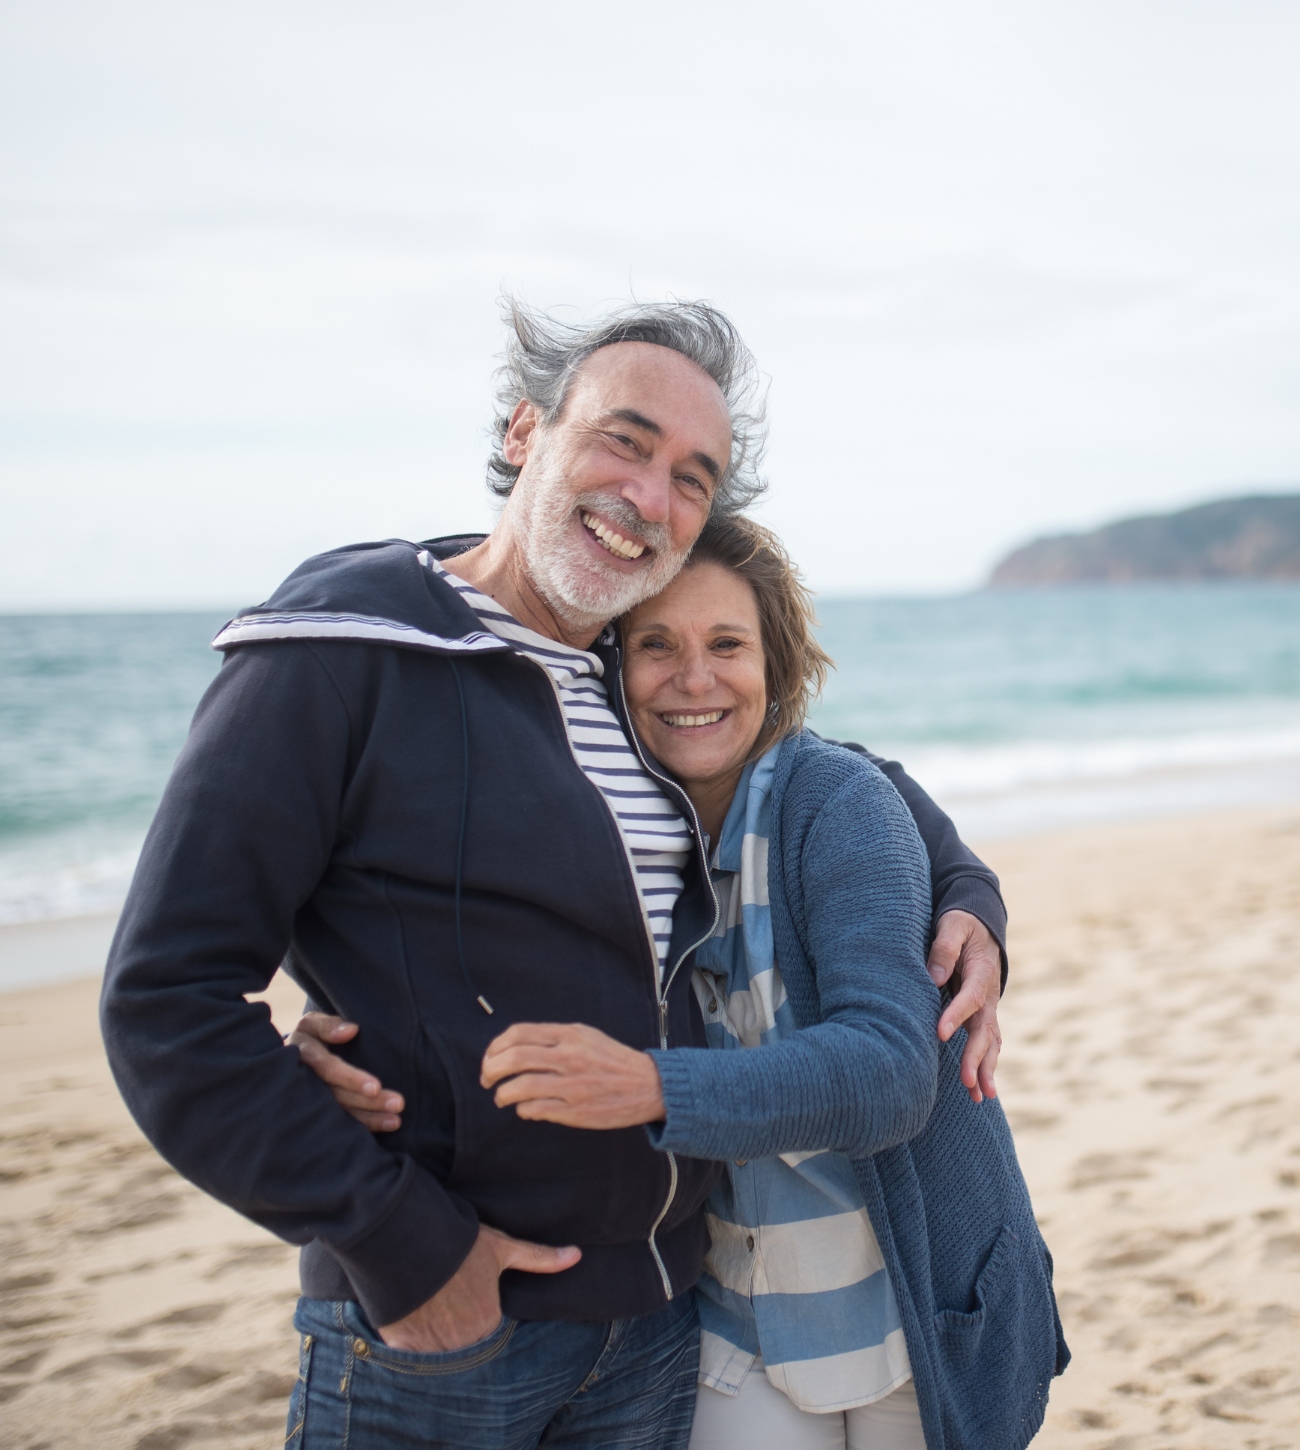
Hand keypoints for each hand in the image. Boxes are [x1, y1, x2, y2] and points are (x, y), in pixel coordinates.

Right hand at [287, 1012, 405, 1131]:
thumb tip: (351, 1030)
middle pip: (338, 1096)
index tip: (376, 1086)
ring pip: (342, 1114)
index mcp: (303, 1057)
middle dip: (368, 1102)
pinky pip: (343, 1124)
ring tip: (396, 1121)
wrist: (297, 1055)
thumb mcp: (313, 1024)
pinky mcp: (322, 1113)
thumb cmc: (311, 1035)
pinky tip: (387, 1125)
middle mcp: (306, 1083)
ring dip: (371, 1118)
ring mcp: (313, 1102)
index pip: (328, 1069)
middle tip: (398, 1104)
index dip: (351, 1078)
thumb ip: (328, 1025)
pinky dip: (366, 1125)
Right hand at [379, 1224, 580, 1350]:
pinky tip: (410, 1322)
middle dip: (458, 1331)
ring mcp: (431, 1348)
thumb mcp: (502, 1247)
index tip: (467, 1299)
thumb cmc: (460, 1243)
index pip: (488, 1332)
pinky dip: (410, 1346)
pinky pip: (410, 1358)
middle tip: (446, 1304)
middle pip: (464, 1346)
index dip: (478, 1315)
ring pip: (437, 1354)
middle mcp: (463, 1342)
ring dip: (435, 1341)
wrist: (409, 1239)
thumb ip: (538, 1258)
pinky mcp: (403, 1346)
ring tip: (428, 1311)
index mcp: (488, 1322)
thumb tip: (576, 1255)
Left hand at [480, 1023, 665, 1128]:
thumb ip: (553, 1038)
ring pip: (520, 1087)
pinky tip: (525, 1108)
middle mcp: (569, 1057)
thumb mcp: (585, 1036)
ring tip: (501, 1097)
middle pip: (514, 1059)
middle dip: (491, 1069)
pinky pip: (535, 1109)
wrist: (648, 1085)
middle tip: (486, 1078)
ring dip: (502, 1093)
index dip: (496, 1046)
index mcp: (569, 1035)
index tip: (491, 1057)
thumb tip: (516, 1048)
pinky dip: (522, 1109)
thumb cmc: (613, 1060)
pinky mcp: (575, 1111)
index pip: (518, 1034)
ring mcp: (571, 1085)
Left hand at [926, 910, 1002, 1104]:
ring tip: (981, 1097)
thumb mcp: (953, 925)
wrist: (982, 927)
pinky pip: (987, 1043)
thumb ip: (943, 948)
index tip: (939, 1033)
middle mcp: (988, 995)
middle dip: (976, 1056)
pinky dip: (985, 1066)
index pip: (968, 997)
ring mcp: (988, 1008)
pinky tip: (980, 1091)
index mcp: (981, 971)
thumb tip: (933, 978)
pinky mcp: (982, 1016)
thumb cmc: (962, 925)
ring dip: (986, 1069)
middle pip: (984, 1029)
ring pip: (990, 1042)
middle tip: (967, 1081)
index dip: (955, 1015)